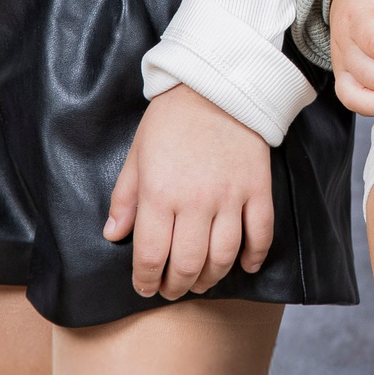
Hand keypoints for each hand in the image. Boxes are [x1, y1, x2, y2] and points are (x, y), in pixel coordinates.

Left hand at [104, 85, 274, 296]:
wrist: (217, 85)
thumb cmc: (171, 120)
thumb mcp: (137, 154)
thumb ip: (124, 199)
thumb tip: (113, 235)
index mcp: (160, 193)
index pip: (152, 255)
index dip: (146, 280)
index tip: (145, 287)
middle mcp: (195, 201)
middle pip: (189, 263)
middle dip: (177, 286)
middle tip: (173, 289)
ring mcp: (231, 196)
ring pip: (223, 256)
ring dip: (211, 278)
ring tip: (202, 281)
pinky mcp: (257, 188)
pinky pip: (260, 233)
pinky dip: (254, 256)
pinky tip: (245, 266)